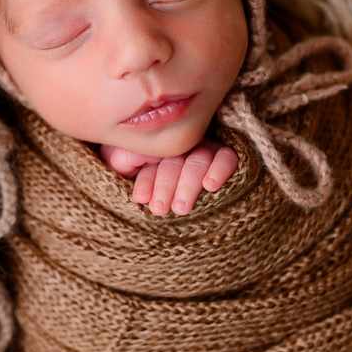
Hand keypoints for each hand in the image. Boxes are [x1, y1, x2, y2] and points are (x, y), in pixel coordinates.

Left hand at [101, 139, 237, 216]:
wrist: (162, 196)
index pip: (153, 155)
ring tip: (180, 208)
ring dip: (188, 184)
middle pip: (176, 159)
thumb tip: (140, 152)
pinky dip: (220, 169)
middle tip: (160, 208)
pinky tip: (210, 185)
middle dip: (166, 185)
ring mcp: (203, 151)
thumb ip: (127, 157)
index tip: (142, 197)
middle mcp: (180, 145)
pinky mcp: (223, 161)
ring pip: (199, 159)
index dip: (148, 179)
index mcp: (156, 144)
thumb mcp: (124, 166)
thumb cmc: (138, 177)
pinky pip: (227, 157)